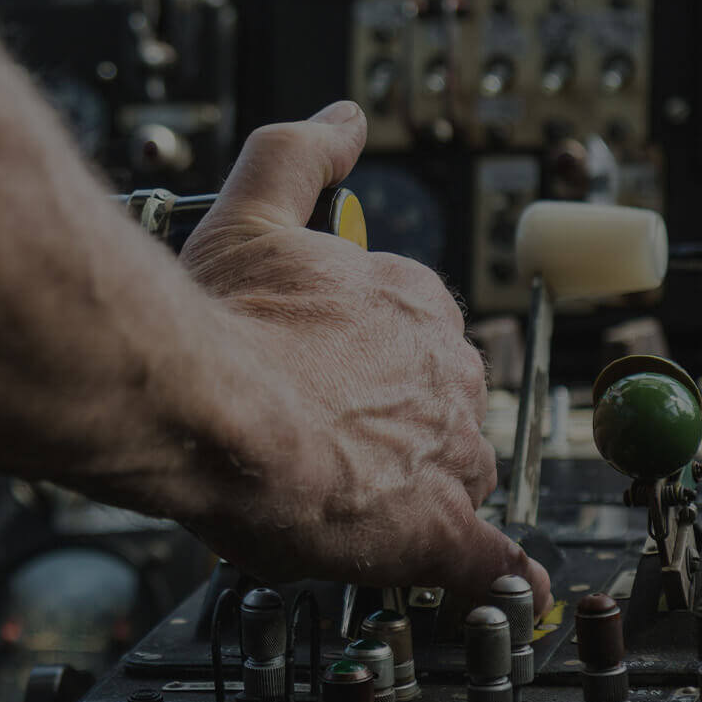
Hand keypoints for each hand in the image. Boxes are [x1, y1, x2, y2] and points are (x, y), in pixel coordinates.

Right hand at [179, 101, 551, 610]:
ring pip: (456, 473)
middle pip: (442, 402)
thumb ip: (300, 156)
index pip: (417, 329)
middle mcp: (442, 373)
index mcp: (408, 302)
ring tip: (354, 502)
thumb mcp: (253, 211)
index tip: (330, 372)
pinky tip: (496, 583)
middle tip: (323, 436)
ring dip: (418, 487)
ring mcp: (444, 453)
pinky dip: (494, 573)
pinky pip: (486, 560)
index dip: (369, 357)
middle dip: (396, 422)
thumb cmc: (222, 322)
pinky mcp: (433, 530)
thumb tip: (343, 119)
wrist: (204, 406)